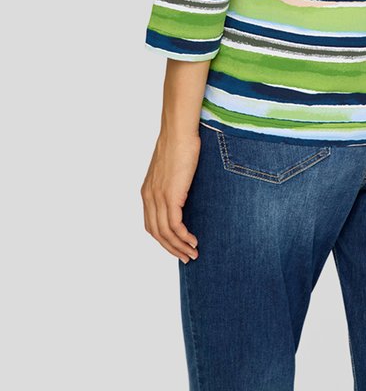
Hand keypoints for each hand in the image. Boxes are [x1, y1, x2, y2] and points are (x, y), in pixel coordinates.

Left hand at [141, 130, 200, 262]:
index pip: (151, 224)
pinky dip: (183, 237)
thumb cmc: (179, 145)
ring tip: (193, 254)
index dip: (163, 240)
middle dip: (171, 249)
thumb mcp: (172, 169)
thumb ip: (173, 184)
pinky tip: (193, 241)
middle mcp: (149, 197)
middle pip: (156, 233)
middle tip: (186, 257)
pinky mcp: (170, 196)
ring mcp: (158, 197)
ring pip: (166, 233)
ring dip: (179, 247)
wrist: (178, 132)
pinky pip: (175, 225)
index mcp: (147, 192)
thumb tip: (184, 193)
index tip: (177, 247)